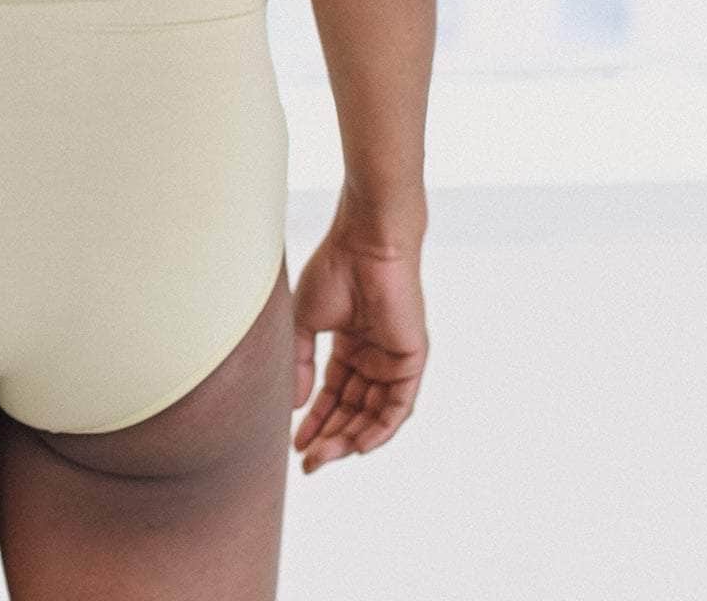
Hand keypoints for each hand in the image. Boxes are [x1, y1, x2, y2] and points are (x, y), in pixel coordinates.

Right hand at [290, 216, 426, 472]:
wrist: (365, 243)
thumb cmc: (334, 269)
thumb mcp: (304, 321)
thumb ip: (300, 363)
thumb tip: (295, 405)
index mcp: (350, 345)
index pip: (332, 394)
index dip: (315, 420)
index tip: (295, 443)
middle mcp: (373, 356)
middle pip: (352, 410)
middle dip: (330, 438)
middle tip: (308, 462)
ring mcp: (392, 360)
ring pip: (373, 414)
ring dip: (350, 439)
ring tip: (323, 456)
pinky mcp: (411, 360)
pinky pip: (398, 407)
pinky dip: (380, 429)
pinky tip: (357, 446)